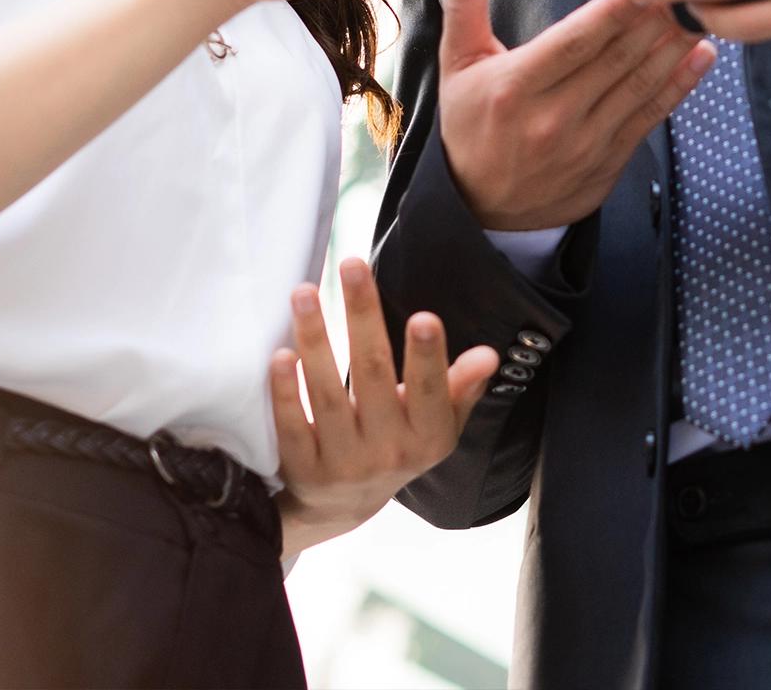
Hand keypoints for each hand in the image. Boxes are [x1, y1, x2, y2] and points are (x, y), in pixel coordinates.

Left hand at [270, 259, 496, 553]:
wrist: (344, 506)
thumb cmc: (399, 444)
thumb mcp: (437, 424)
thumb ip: (461, 387)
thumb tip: (489, 354)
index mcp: (427, 436)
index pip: (431, 391)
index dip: (428, 357)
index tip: (424, 316)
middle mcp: (388, 451)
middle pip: (373, 375)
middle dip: (362, 316)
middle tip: (351, 264)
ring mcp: (343, 463)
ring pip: (328, 395)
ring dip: (315, 340)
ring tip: (304, 292)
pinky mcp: (303, 469)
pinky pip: (292, 426)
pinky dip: (285, 391)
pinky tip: (280, 353)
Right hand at [438, 0, 714, 230]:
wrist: (480, 210)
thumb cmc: (470, 127)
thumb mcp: (457, 67)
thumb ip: (465, 10)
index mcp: (515, 87)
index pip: (573, 42)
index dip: (612, 11)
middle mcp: (552, 117)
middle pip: (614, 61)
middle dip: (653, 20)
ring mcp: (585, 145)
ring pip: (638, 87)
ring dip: (674, 49)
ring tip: (699, 13)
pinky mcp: (608, 164)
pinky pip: (649, 119)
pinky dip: (679, 87)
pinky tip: (702, 57)